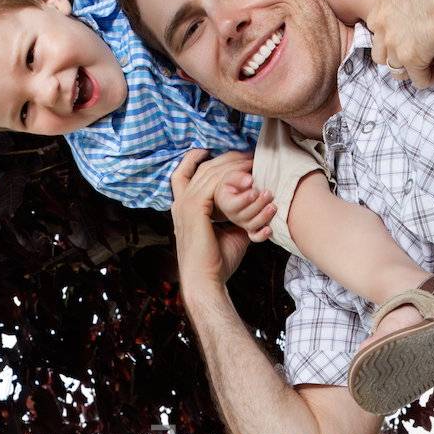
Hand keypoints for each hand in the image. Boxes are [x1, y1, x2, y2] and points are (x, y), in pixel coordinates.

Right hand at [170, 149, 252, 291]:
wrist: (206, 282)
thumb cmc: (217, 263)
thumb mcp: (229, 233)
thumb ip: (235, 216)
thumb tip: (254, 207)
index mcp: (183, 209)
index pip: (183, 174)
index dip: (196, 159)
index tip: (217, 151)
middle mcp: (180, 203)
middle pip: (201, 168)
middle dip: (226, 159)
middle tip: (247, 154)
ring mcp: (184, 204)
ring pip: (209, 172)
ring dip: (233, 166)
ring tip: (253, 163)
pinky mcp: (194, 208)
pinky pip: (214, 183)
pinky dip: (233, 179)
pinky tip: (249, 180)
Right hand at [213, 171, 276, 244]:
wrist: (234, 194)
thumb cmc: (234, 184)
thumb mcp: (232, 177)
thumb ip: (239, 178)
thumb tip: (250, 181)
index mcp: (226, 203)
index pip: (234, 205)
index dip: (246, 199)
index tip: (255, 191)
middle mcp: (233, 216)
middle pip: (245, 215)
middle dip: (259, 204)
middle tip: (268, 193)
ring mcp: (243, 224)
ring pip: (252, 225)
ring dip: (264, 217)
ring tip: (273, 206)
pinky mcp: (251, 229)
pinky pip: (255, 237)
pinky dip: (262, 235)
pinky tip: (269, 229)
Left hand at [367, 0, 433, 89]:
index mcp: (381, 4)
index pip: (379, 28)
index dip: (395, 34)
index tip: (414, 33)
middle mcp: (382, 27)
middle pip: (382, 54)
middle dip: (399, 56)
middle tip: (421, 52)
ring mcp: (395, 45)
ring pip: (397, 70)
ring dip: (413, 69)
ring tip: (433, 63)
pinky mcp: (413, 59)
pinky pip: (420, 80)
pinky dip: (432, 78)